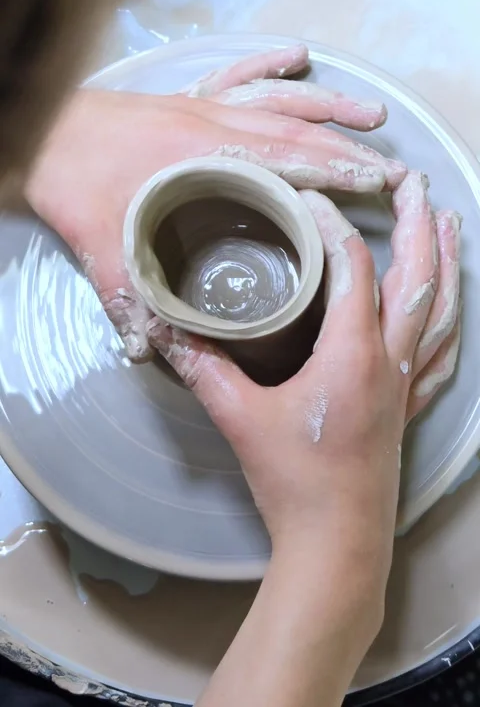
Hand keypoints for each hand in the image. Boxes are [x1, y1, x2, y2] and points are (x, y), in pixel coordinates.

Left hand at [25, 44, 405, 360]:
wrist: (38, 132)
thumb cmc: (71, 181)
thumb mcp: (102, 246)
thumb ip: (130, 298)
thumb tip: (150, 351)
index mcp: (200, 160)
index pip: (284, 164)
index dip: (333, 173)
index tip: (374, 184)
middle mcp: (210, 126)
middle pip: (296, 133)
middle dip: (348, 150)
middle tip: (390, 167)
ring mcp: (199, 107)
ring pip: (278, 101)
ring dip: (326, 108)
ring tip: (370, 116)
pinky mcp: (183, 98)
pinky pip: (237, 76)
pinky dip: (270, 66)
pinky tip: (297, 56)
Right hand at [148, 172, 460, 600]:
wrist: (337, 544)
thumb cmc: (295, 484)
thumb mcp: (240, 419)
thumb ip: (203, 368)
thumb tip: (167, 331)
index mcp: (352, 355)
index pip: (351, 268)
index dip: (333, 225)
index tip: (311, 198)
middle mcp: (389, 362)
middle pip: (416, 277)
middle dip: (418, 225)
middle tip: (414, 183)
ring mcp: (405, 385)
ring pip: (439, 311)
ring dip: (446, 263)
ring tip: (450, 225)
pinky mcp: (408, 407)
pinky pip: (440, 353)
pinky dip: (450, 320)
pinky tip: (451, 309)